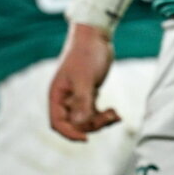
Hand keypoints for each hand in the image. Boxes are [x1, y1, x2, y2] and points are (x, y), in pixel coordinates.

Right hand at [48, 23, 118, 141]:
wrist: (96, 35)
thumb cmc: (86, 54)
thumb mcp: (85, 78)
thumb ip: (82, 101)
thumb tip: (80, 124)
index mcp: (57, 95)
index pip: (58, 123)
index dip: (70, 133)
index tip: (85, 138)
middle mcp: (65, 98)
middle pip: (75, 123)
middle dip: (91, 124)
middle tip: (110, 117)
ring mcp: (77, 95)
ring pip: (86, 118)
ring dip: (100, 120)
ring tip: (115, 115)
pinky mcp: (89, 92)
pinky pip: (94, 110)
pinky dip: (103, 113)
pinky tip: (116, 113)